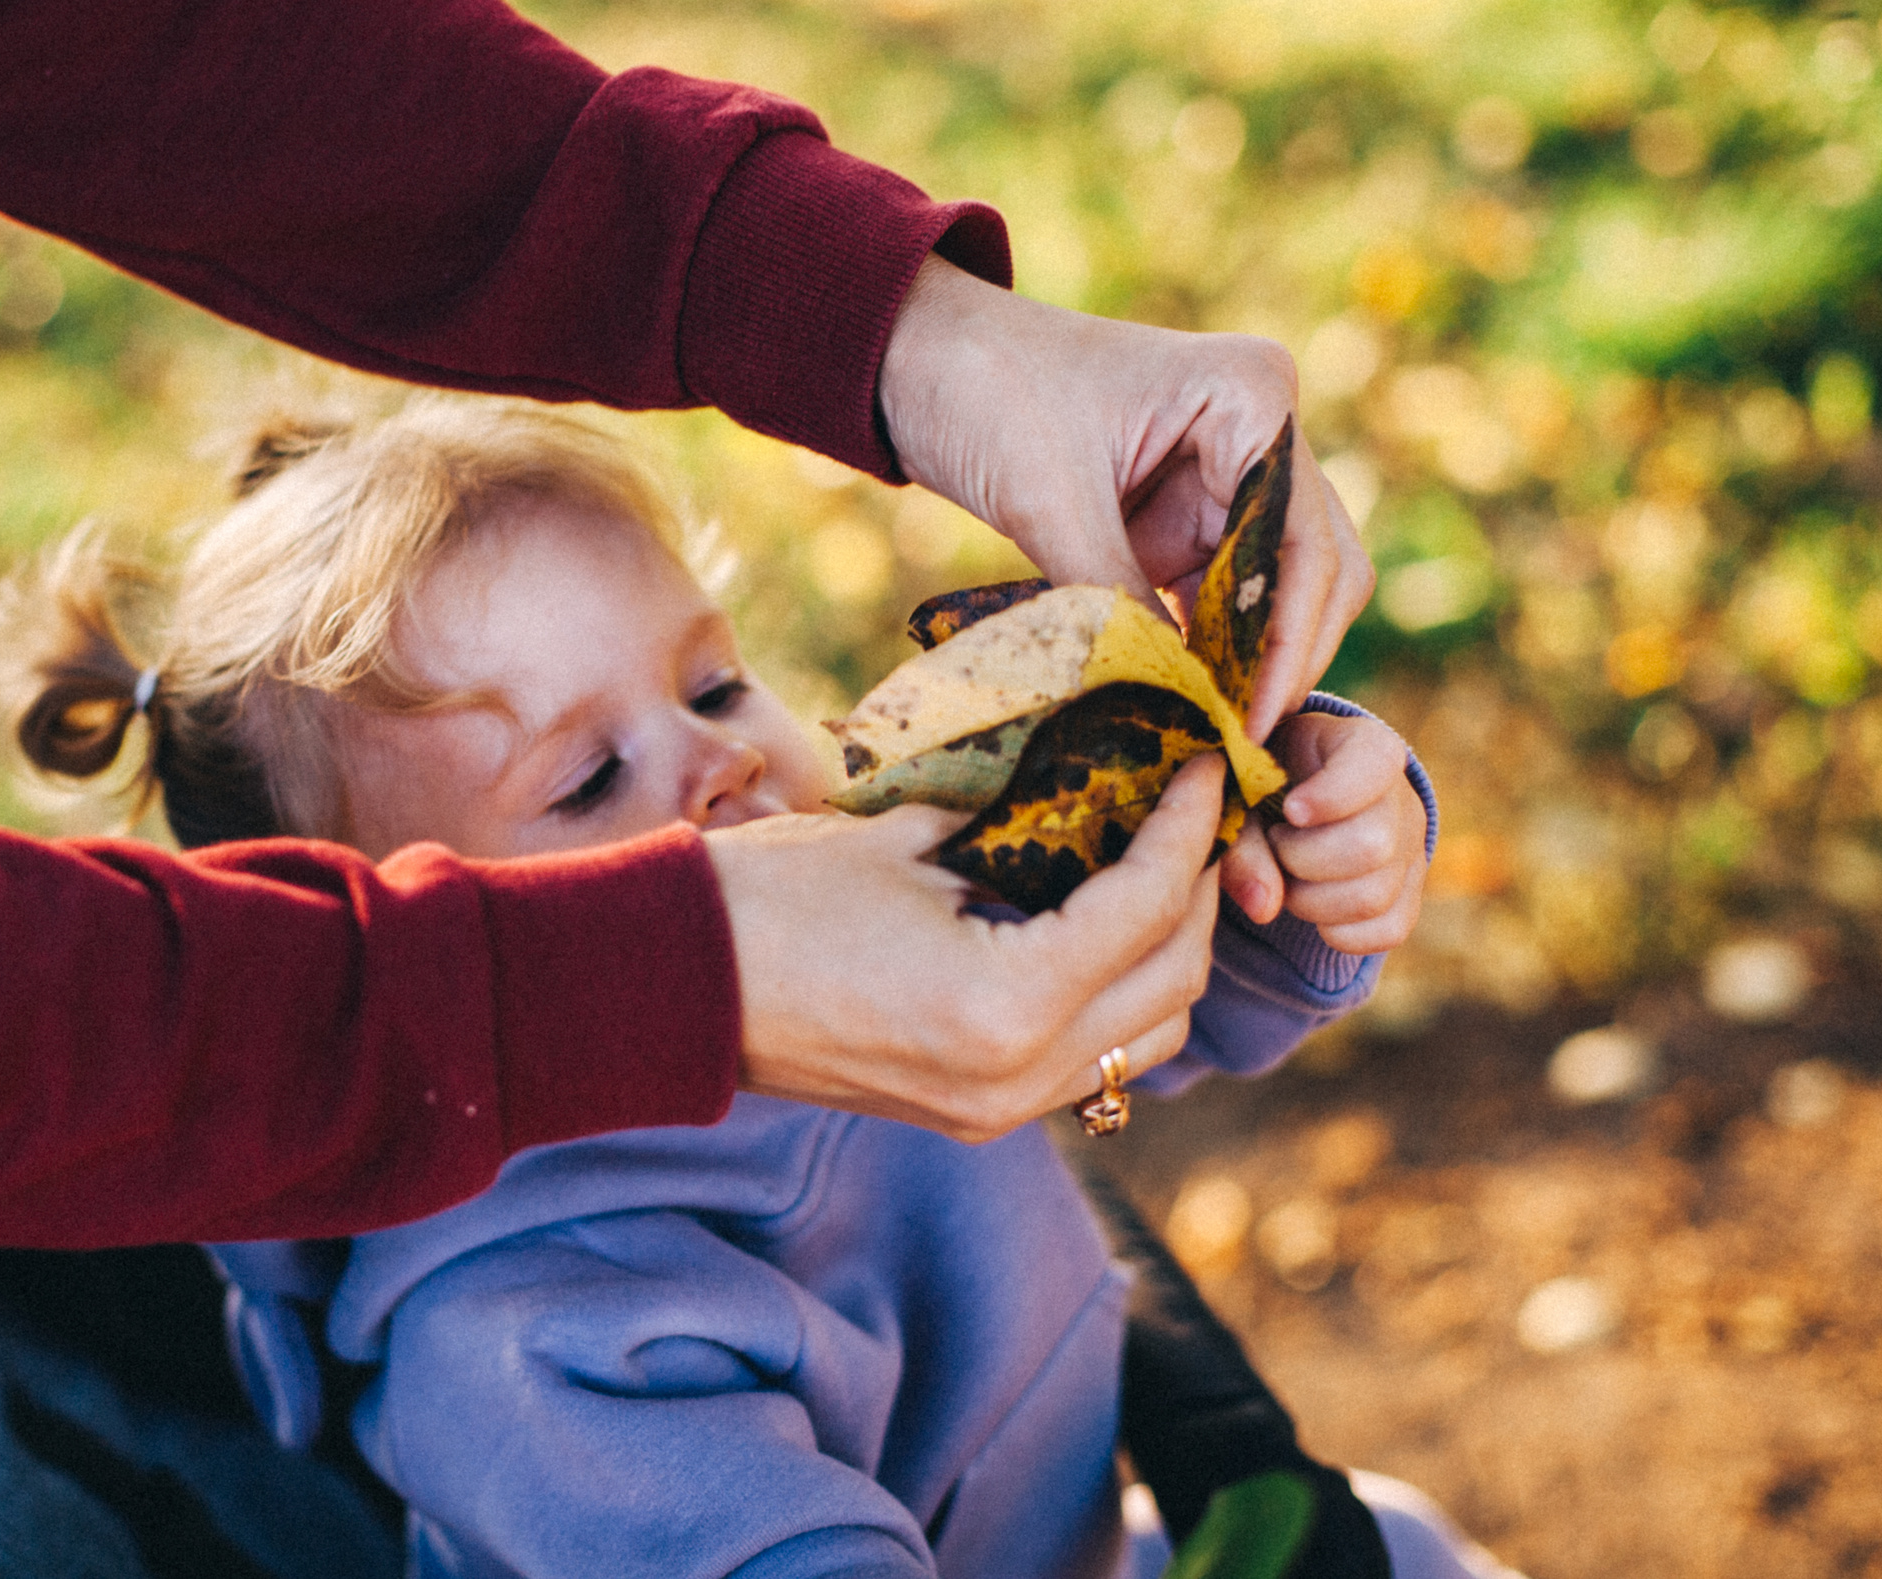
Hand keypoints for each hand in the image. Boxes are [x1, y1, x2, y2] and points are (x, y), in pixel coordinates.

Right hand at [710, 757, 1229, 1141]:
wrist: (674, 988)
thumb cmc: (773, 898)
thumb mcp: (904, 838)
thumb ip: (1011, 815)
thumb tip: (1090, 770)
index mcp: (1007, 1003)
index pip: (1146, 906)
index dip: (1188, 827)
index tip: (1208, 766)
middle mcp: (1019, 1074)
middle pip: (1171, 982)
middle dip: (1198, 890)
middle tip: (1193, 813)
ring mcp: (998, 1107)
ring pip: (1144, 1037)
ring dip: (1169, 955)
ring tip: (1159, 871)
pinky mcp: (973, 1114)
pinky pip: (1090, 1061)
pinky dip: (1117, 997)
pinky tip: (1099, 932)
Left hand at [877, 256, 1373, 737]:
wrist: (917, 358)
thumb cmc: (985, 390)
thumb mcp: (1049, 501)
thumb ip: (1112, 600)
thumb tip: (1166, 704)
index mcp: (1254, 398)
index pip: (1306, 542)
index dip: (1289, 641)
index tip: (1251, 723)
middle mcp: (1261, 435)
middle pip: (1315, 572)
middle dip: (1280, 659)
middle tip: (1237, 747)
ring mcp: (1226, 480)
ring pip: (1272, 595)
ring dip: (1244, 664)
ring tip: (1208, 741)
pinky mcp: (1182, 520)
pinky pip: (1216, 600)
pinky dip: (1202, 651)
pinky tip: (1178, 708)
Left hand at [1218, 711, 1426, 952]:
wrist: (1288, 802)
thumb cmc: (1262, 785)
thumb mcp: (1242, 793)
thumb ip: (1241, 841)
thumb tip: (1264, 907)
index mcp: (1364, 746)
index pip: (1374, 763)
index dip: (1330, 795)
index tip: (1289, 810)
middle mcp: (1402, 797)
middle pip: (1372, 845)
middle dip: (1304, 858)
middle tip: (1276, 843)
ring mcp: (1412, 849)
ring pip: (1374, 897)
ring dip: (1310, 900)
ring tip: (1286, 873)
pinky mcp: (1409, 895)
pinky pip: (1386, 931)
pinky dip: (1337, 932)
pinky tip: (1310, 905)